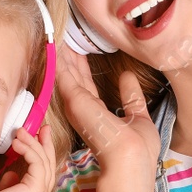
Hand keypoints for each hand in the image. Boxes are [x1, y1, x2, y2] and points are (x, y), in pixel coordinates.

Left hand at [0, 122, 56, 191]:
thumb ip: (9, 183)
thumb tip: (12, 173)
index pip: (44, 168)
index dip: (43, 150)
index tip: (37, 134)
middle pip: (49, 161)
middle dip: (45, 142)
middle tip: (41, 126)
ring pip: (44, 159)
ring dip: (33, 142)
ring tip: (21, 131)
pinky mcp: (36, 188)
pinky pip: (37, 162)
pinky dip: (29, 149)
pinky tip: (17, 142)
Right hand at [53, 43, 159, 178]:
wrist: (130, 158)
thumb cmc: (137, 146)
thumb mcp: (137, 116)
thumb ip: (131, 97)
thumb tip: (128, 76)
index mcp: (97, 114)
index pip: (86, 86)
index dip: (82, 67)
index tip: (78, 50)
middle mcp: (84, 109)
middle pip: (73, 77)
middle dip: (69, 57)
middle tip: (64, 35)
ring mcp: (77, 105)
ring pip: (66, 73)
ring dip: (61, 54)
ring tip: (56, 34)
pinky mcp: (74, 100)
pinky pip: (62, 74)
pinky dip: (58, 58)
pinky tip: (54, 43)